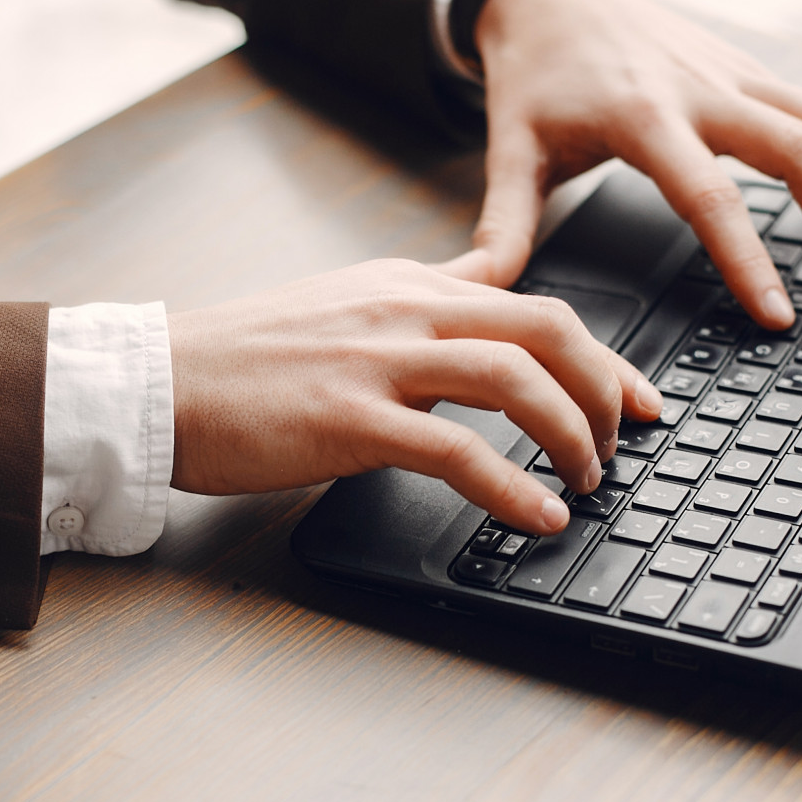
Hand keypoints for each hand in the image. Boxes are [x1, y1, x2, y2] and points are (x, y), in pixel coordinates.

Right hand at [169, 260, 662, 535]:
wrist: (158, 380)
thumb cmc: (244, 358)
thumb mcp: (349, 305)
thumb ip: (422, 300)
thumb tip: (488, 287)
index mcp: (409, 285)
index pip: (535, 304)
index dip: (606, 358)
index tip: (643, 401)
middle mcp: (404, 310)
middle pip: (548, 329)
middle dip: (605, 392)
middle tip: (621, 447)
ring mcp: (377, 362)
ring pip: (516, 379)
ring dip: (572, 437)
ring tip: (586, 483)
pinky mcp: (348, 418)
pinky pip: (457, 450)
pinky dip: (512, 488)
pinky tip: (535, 516)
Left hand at [436, 0, 801, 328]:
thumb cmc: (533, 78)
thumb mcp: (510, 149)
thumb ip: (503, 226)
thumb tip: (478, 289)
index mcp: (640, 115)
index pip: (708, 196)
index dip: (748, 258)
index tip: (778, 313)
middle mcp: (700, 88)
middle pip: (796, 152)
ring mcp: (734, 73)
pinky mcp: (750, 69)